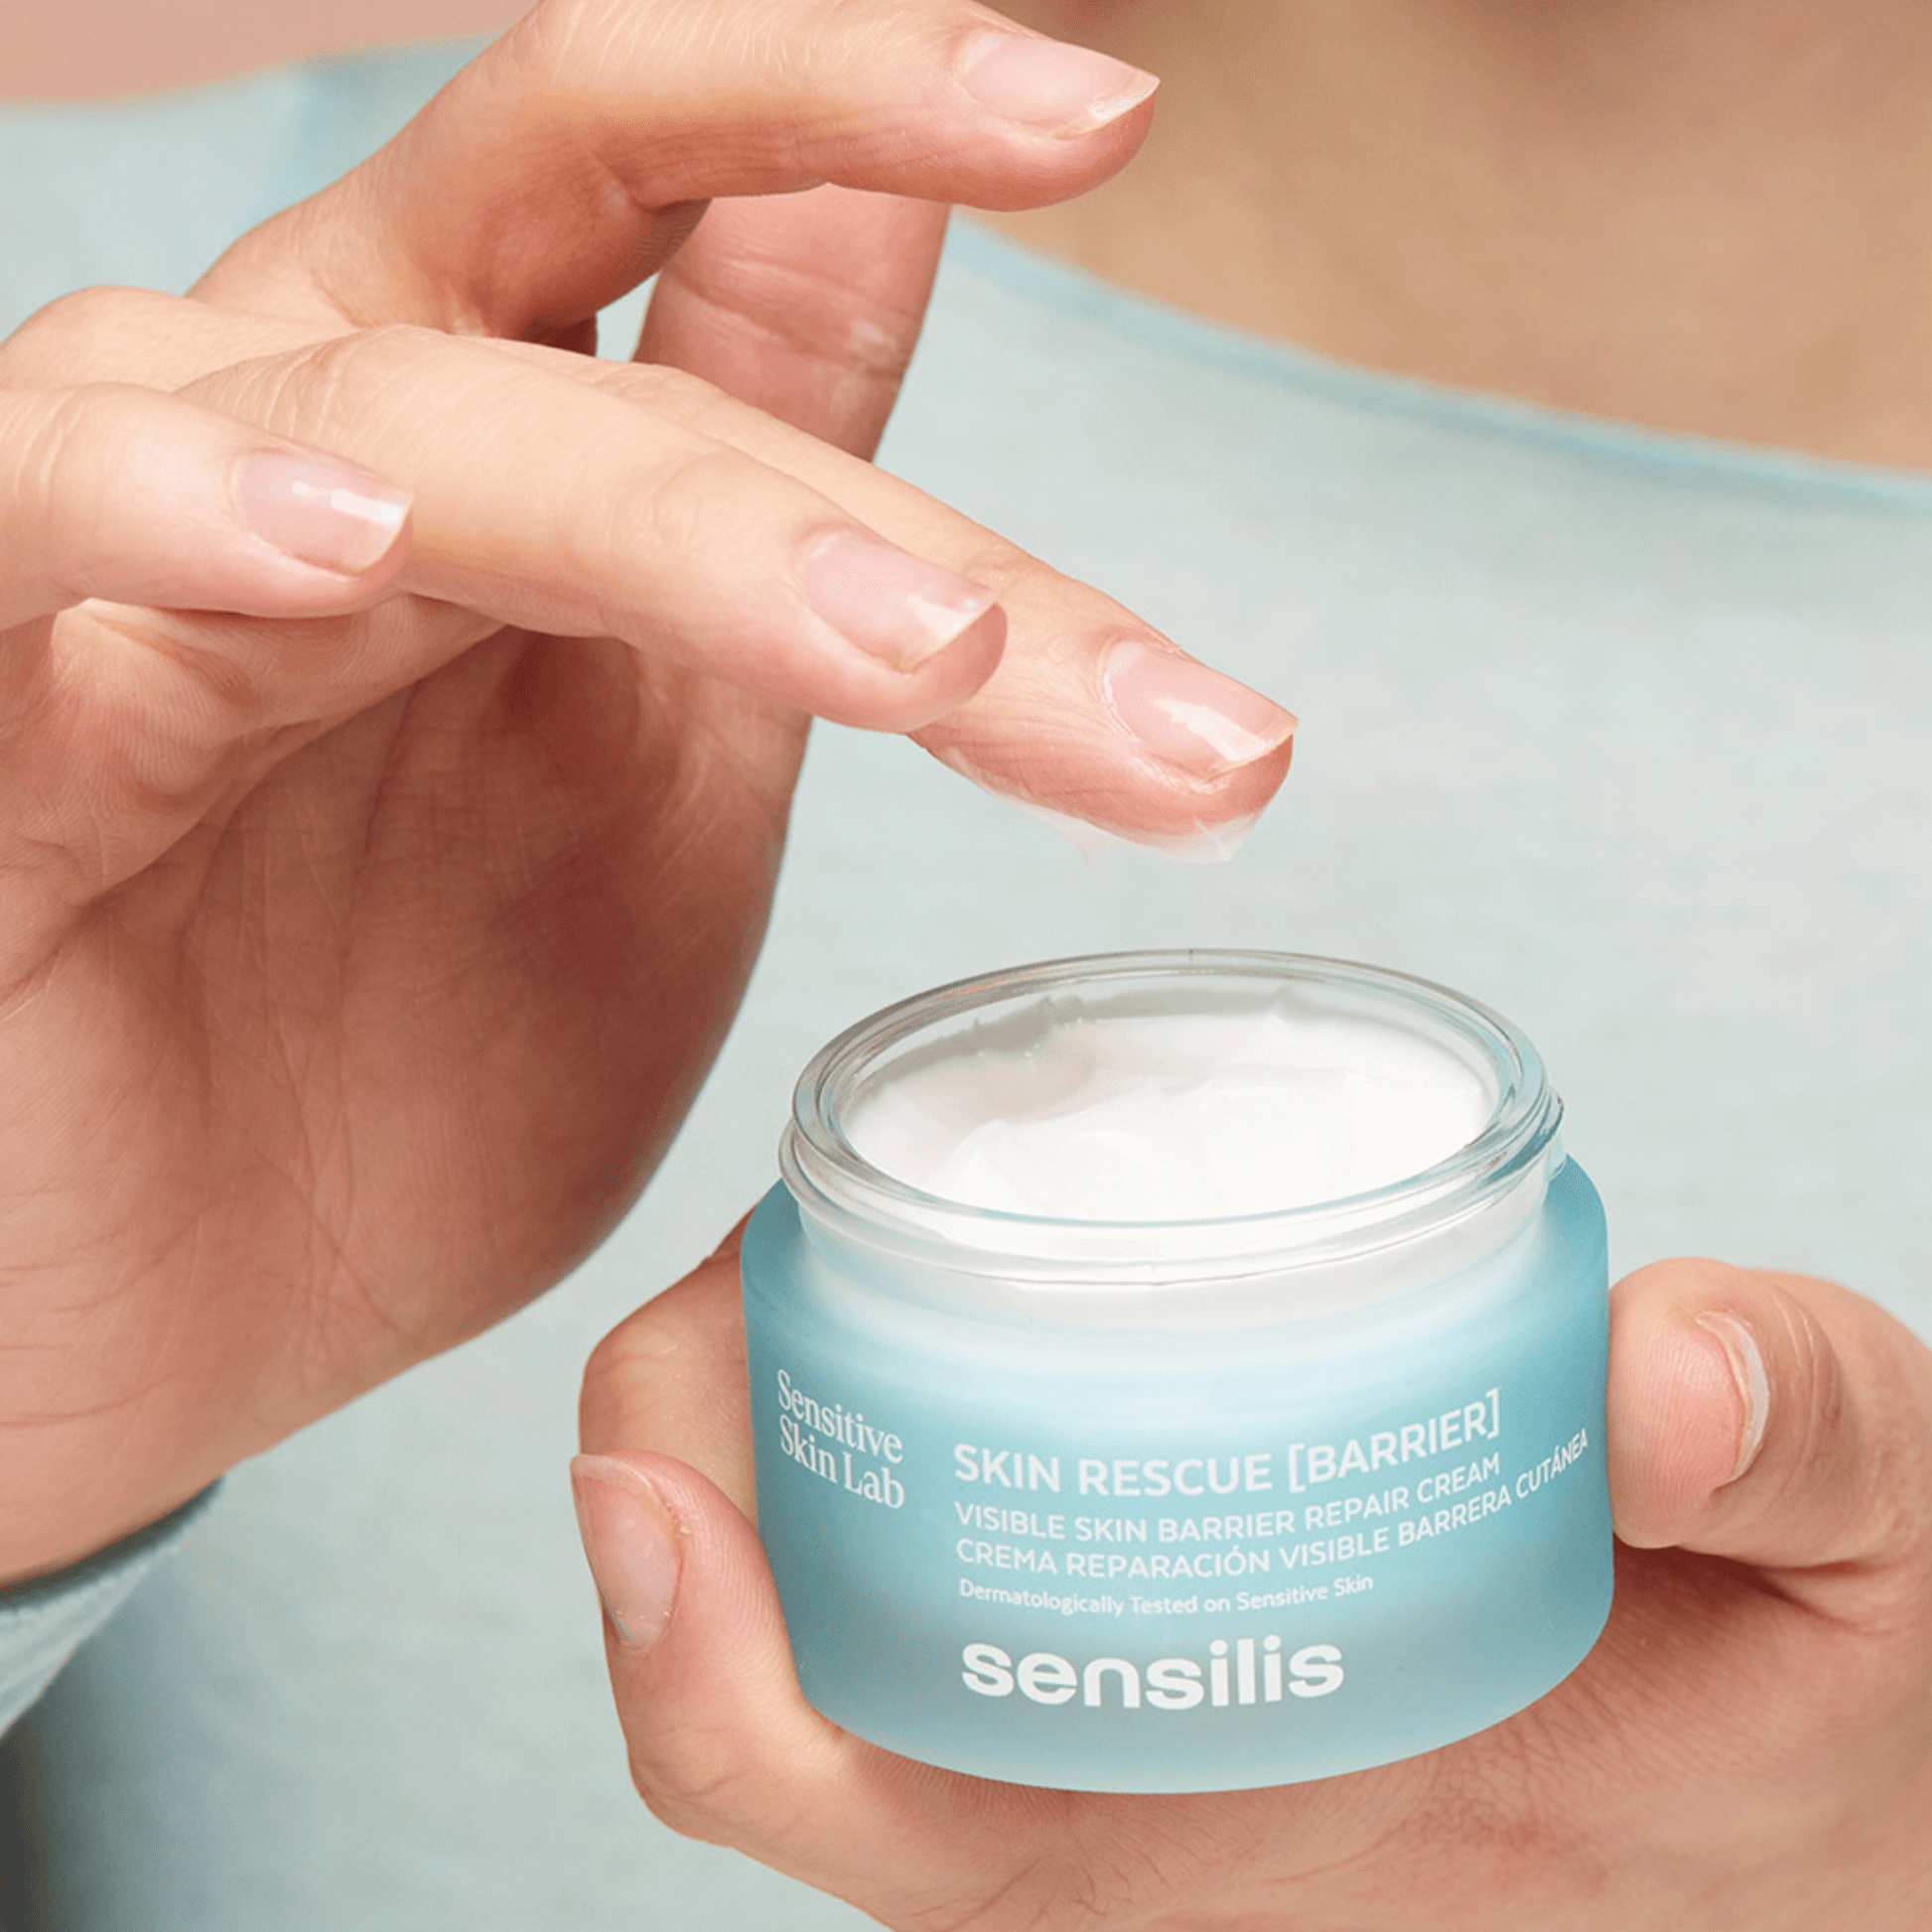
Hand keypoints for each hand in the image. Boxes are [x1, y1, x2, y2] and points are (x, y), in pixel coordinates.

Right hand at [0, 0, 1297, 1584]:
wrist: (157, 1325)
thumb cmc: (399, 1073)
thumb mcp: (662, 780)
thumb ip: (772, 529)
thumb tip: (885, 224)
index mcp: (496, 456)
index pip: (677, 189)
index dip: (871, 105)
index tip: (1106, 113)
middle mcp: (313, 439)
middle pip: (598, 333)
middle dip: (866, 501)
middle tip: (1093, 674)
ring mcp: (136, 568)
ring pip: (400, 425)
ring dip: (665, 521)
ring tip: (903, 651)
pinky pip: (21, 526)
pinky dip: (159, 504)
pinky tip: (331, 544)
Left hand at [576, 1247, 1931, 1927]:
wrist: (1843, 1794)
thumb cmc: (1823, 1725)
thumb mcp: (1871, 1583)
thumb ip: (1799, 1453)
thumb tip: (1662, 1364)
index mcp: (1233, 1855)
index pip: (850, 1796)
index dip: (696, 1643)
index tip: (653, 1454)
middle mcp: (1128, 1817)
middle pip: (766, 1683)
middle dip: (700, 1456)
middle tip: (775, 1223)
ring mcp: (1132, 1732)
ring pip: (819, 1613)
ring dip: (764, 1425)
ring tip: (835, 1222)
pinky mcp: (1170, 1648)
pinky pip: (925, 1567)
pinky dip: (868, 1427)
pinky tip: (931, 1281)